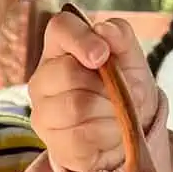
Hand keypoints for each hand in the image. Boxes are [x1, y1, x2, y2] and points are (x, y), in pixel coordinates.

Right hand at [29, 12, 159, 171]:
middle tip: (123, 94)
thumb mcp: (130, 58)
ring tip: (120, 114)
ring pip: (76, 106)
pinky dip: (107, 135)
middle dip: (106, 85)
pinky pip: (81, 136)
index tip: (103, 55)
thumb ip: (120, 36)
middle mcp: (42, 79)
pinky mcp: (53, 143)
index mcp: (60, 48)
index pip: (60, 29)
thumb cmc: (123, 87)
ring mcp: (43, 112)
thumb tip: (105, 30)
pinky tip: (112, 133)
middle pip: (69, 73)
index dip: (82, 39)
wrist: (127, 132)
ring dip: (111, 112)